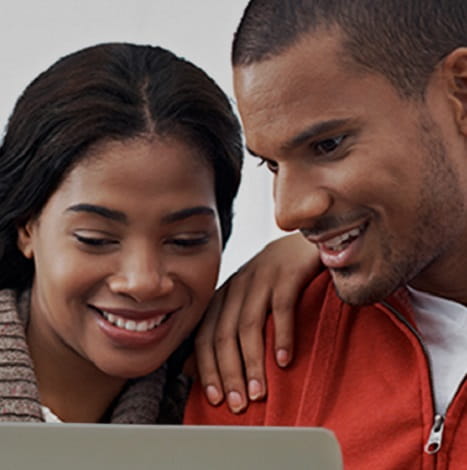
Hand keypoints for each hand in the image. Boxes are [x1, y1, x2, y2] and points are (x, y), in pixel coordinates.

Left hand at [194, 232, 320, 412]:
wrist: (301, 241)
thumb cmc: (274, 278)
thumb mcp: (244, 301)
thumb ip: (220, 329)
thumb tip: (188, 367)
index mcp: (225, 295)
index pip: (206, 335)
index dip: (207, 368)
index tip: (215, 399)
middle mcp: (238, 286)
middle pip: (224, 334)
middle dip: (228, 372)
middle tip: (236, 404)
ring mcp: (262, 278)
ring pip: (248, 325)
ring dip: (252, 362)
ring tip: (258, 392)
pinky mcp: (288, 273)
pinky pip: (281, 306)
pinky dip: (281, 335)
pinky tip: (284, 360)